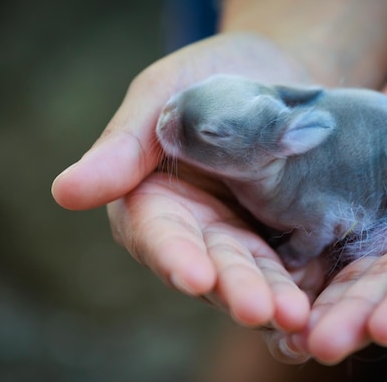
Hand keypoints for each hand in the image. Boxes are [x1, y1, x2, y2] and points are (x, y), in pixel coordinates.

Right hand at [51, 32, 315, 330]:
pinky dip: (306, 283)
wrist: (279, 71)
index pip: (159, 234)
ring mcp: (245, 236)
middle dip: (235, 288)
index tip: (196, 276)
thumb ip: (125, 142)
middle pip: (212, 265)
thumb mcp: (164, 90)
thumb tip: (65, 192)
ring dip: (273, 296)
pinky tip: (321, 301)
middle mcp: (198, 228)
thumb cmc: (210, 73)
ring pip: (256, 274)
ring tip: (297, 316)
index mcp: (156, 198)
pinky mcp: (287, 236)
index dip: (175, 256)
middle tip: (260, 310)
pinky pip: (295, 265)